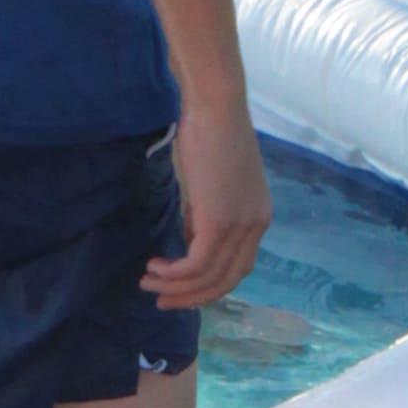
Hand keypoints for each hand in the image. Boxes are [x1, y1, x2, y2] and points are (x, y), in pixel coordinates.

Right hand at [146, 98, 270, 308]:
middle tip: (161, 299)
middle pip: (227, 281)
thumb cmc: (208, 134)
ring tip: (149, 282)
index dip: (208, 285)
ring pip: (210, 277)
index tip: (178, 289)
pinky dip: (174, 273)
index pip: (238, 268)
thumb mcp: (209, 185)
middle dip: (192, 296)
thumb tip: (190, 238)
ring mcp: (241, 226)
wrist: (215, 108)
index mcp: (258, 218)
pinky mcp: (221, 222)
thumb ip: (204, 215)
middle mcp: (256, 227)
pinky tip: (155, 266)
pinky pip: (197, 265)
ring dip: (176, 286)